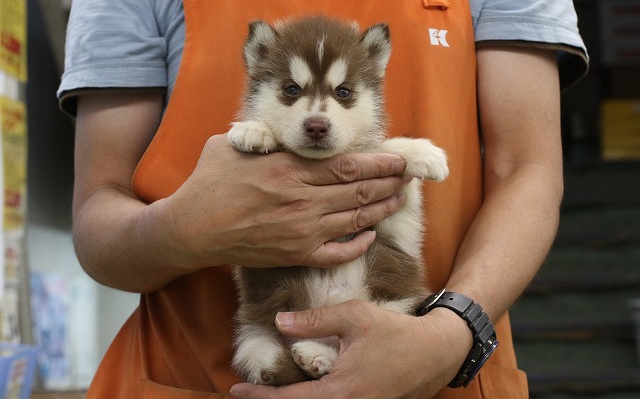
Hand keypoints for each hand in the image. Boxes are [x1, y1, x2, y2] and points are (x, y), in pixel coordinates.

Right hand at [166, 135, 408, 269]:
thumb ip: (263, 135)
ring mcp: (300, 232)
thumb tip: (282, 128)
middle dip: (388, 183)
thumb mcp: (232, 145)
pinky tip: (370, 235)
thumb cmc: (207, 184)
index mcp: (287, 170)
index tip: (398, 159)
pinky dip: (358, 245)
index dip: (379, 163)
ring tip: (400, 199)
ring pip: (354, 220)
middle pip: (359, 192)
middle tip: (409, 177)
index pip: (347, 165)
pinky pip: (337, 253)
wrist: (190, 231)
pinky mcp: (295, 255)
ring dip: (382, 210)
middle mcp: (300, 201)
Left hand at [229, 300, 471, 398]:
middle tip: (249, 394)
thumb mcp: (355, 317)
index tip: (235, 390)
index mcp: (339, 392)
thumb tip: (279, 322)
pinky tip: (305, 392)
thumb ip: (314, 320)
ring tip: (271, 393)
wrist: (437, 352)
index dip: (260, 397)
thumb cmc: (396, 333)